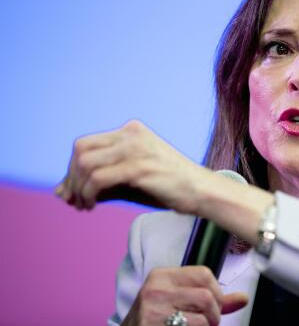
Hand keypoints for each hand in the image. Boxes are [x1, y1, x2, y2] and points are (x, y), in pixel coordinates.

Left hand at [55, 120, 208, 212]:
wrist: (201, 191)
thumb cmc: (168, 187)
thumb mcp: (129, 181)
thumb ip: (97, 183)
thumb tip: (61, 192)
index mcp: (131, 131)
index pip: (85, 144)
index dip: (72, 169)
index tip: (74, 192)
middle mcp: (131, 134)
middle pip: (80, 150)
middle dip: (71, 177)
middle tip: (75, 201)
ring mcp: (136, 148)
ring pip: (86, 164)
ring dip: (78, 188)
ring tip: (84, 205)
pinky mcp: (139, 166)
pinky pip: (98, 179)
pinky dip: (88, 194)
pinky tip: (92, 205)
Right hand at [122, 266, 247, 325]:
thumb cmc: (156, 319)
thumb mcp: (178, 300)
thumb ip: (212, 298)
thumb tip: (244, 298)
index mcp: (162, 276)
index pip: (204, 274)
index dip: (217, 293)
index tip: (213, 305)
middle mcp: (155, 290)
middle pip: (206, 297)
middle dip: (214, 315)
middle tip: (207, 323)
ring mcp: (153, 312)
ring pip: (202, 319)